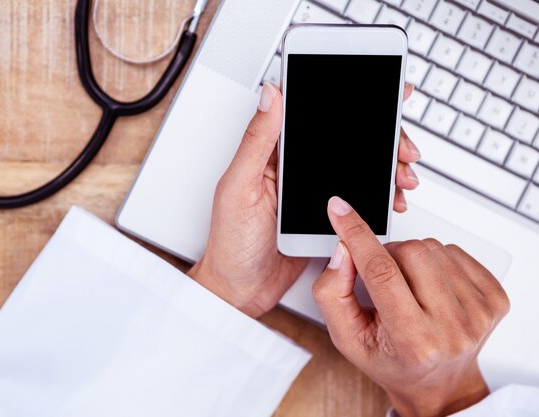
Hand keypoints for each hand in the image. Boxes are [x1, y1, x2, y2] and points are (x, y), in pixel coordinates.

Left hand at [188, 82, 420, 316]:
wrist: (239, 290)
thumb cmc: (230, 242)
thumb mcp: (239, 187)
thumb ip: (256, 142)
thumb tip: (271, 95)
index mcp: (273, 154)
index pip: (314, 117)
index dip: (347, 102)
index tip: (381, 92)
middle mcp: (296, 169)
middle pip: (345, 140)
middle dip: (381, 138)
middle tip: (402, 147)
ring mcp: (313, 193)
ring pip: (357, 168)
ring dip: (385, 167)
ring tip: (402, 176)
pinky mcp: (325, 216)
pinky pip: (358, 199)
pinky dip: (378, 197)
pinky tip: (390, 199)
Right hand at [313, 196, 509, 416]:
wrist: (438, 383)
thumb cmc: (392, 360)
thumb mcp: (346, 336)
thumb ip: (332, 292)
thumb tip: (344, 249)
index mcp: (412, 340)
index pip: (380, 272)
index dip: (356, 233)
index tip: (340, 210)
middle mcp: (451, 328)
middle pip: (410, 251)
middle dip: (387, 253)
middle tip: (384, 279)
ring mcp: (478, 313)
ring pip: (433, 246)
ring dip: (411, 256)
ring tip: (408, 285)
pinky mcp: (494, 299)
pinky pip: (455, 250)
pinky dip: (435, 259)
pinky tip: (429, 284)